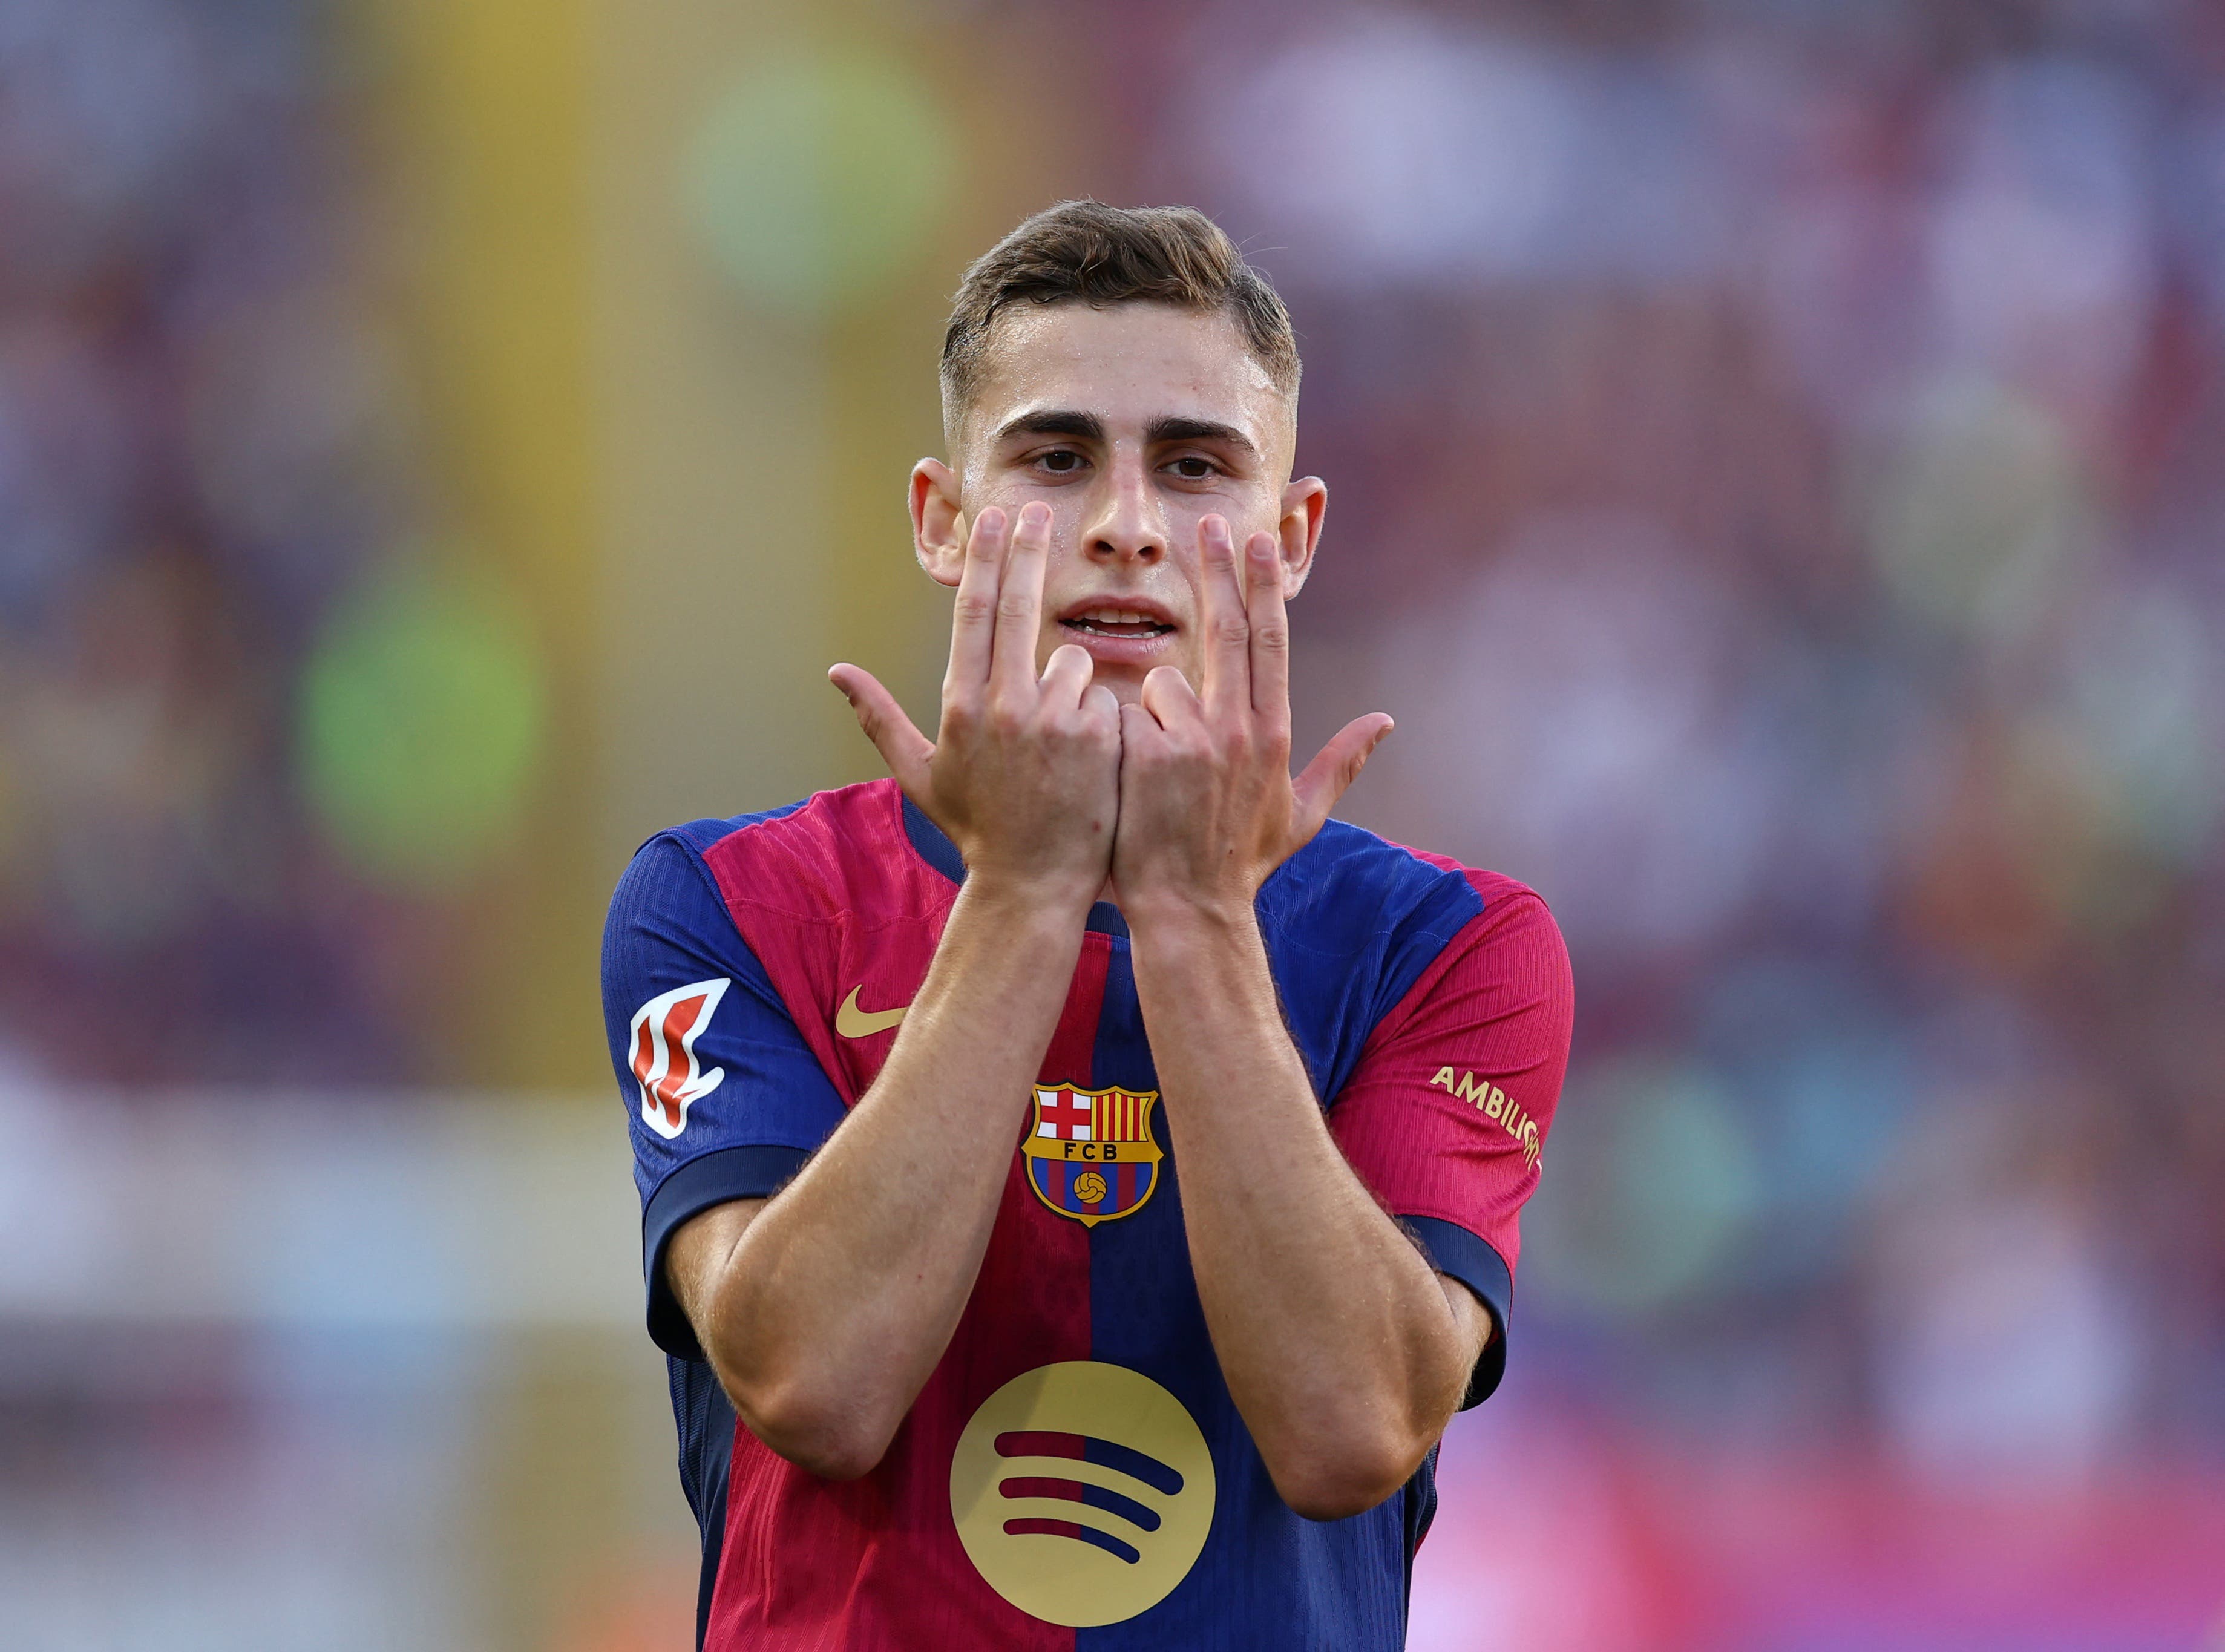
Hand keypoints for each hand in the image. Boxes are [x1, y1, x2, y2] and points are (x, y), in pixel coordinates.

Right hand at [832, 502, 1120, 907]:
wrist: (1034, 885)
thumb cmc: (979, 830)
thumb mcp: (922, 776)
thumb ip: (880, 718)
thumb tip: (835, 673)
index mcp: (961, 706)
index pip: (975, 612)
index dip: (985, 558)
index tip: (995, 516)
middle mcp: (1004, 705)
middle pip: (1019, 605)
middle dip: (1025, 550)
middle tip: (1033, 512)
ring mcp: (1053, 720)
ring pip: (1071, 660)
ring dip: (1070, 686)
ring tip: (1063, 744)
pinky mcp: (1097, 737)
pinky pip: (1106, 698)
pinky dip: (1103, 718)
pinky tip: (1095, 761)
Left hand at [1111, 516, 1391, 921]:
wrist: (1189, 911)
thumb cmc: (1240, 864)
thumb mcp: (1299, 817)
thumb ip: (1341, 763)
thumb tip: (1387, 722)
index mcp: (1274, 734)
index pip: (1270, 640)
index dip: (1263, 585)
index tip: (1255, 538)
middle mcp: (1241, 730)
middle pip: (1230, 630)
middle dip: (1220, 571)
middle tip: (1207, 525)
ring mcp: (1196, 742)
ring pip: (1164, 684)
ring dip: (1153, 713)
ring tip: (1154, 771)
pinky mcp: (1152, 756)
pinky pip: (1128, 715)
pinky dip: (1123, 735)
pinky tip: (1129, 780)